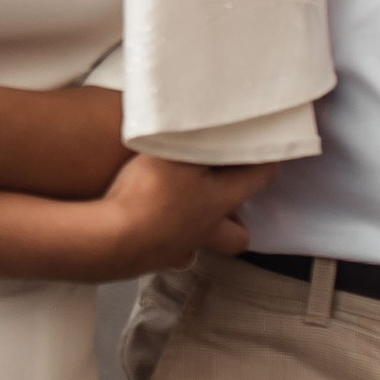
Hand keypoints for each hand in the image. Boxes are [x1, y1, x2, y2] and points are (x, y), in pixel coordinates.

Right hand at [74, 151, 273, 282]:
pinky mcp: (148, 259)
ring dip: (197, 230)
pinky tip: (148, 224)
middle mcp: (205, 230)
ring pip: (199, 246)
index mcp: (221, 200)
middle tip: (226, 196)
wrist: (110, 239)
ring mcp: (176, 249)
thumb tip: (217, 119)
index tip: (268, 148)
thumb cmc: (151, 193)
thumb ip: (199, 136)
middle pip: (237, 235)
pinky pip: (165, 253)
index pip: (259, 179)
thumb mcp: (178, 150)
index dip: (267, 161)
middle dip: (237, 218)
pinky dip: (163, 239)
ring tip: (184, 209)